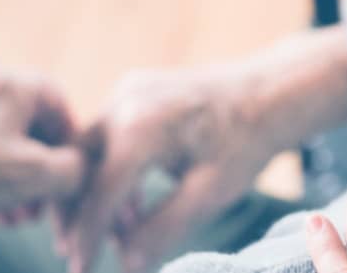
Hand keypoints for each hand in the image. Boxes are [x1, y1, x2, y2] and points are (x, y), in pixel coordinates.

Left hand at [0, 67, 85, 223]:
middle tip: (42, 204)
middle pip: (27, 124)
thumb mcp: (42, 175)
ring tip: (16, 217)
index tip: (71, 174)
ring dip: (16, 179)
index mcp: (8, 80)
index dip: (71, 140)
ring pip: (0, 140)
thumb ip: (76, 167)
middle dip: (41, 169)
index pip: (57, 101)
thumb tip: (78, 167)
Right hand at [62, 27, 346, 272]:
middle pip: (79, 167)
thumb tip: (127, 264)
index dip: (87, 237)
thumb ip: (164, 228)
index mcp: (141, 128)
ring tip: (112, 236)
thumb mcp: (211, 193)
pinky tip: (129, 205)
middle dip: (75, 214)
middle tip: (77, 254)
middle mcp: (124, 102)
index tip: (80, 269)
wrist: (271, 91)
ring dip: (92, 193)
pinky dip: (107, 170)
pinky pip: (105, 135)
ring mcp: (126, 92)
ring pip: (87, 151)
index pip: (99, 193)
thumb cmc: (246, 141)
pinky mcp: (132, 91)